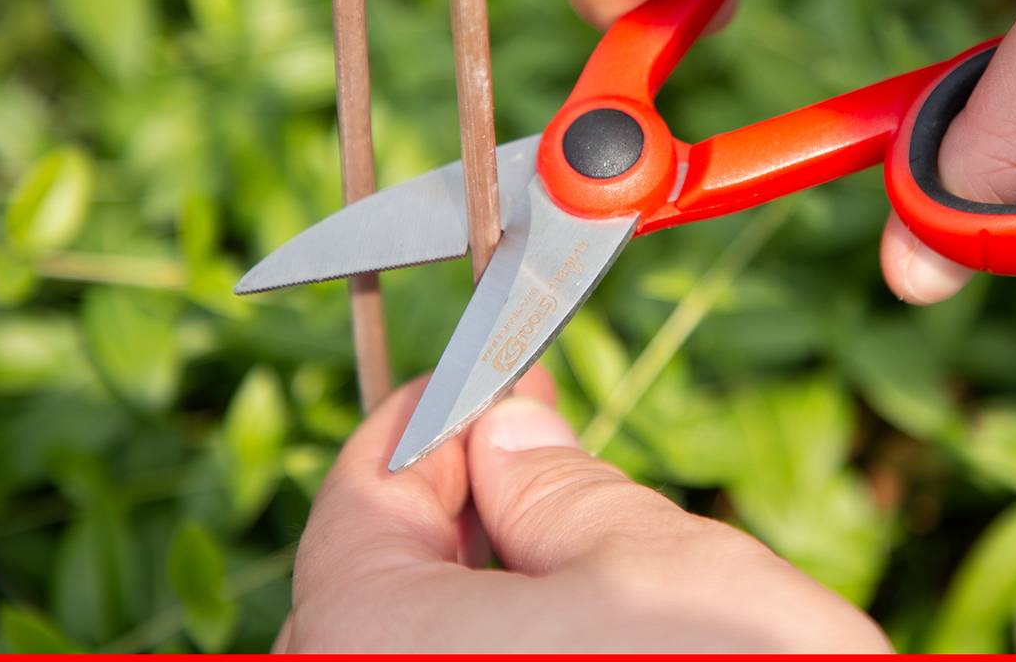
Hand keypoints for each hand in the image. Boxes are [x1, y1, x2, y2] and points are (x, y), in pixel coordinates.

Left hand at [278, 371, 889, 651]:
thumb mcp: (654, 561)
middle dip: (455, 507)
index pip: (362, 493)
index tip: (493, 380)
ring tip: (574, 555)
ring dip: (479, 590)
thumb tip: (509, 430)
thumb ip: (557, 485)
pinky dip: (494, 653)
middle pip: (370, 583)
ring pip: (408, 648)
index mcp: (368, 639)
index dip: (434, 420)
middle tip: (538, 454)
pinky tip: (581, 640)